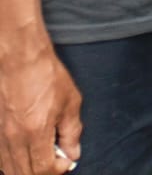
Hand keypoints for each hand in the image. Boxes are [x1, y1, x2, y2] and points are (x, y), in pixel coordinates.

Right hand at [0, 31, 81, 174]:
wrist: (20, 59)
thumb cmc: (46, 75)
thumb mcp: (70, 102)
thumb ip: (71, 132)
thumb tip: (72, 153)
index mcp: (34, 132)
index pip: (42, 170)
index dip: (56, 170)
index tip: (66, 161)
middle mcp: (13, 139)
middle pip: (24, 174)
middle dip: (43, 173)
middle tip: (57, 161)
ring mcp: (1, 136)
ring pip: (9, 168)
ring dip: (28, 169)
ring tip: (44, 155)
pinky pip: (2, 157)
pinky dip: (15, 161)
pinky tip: (29, 150)